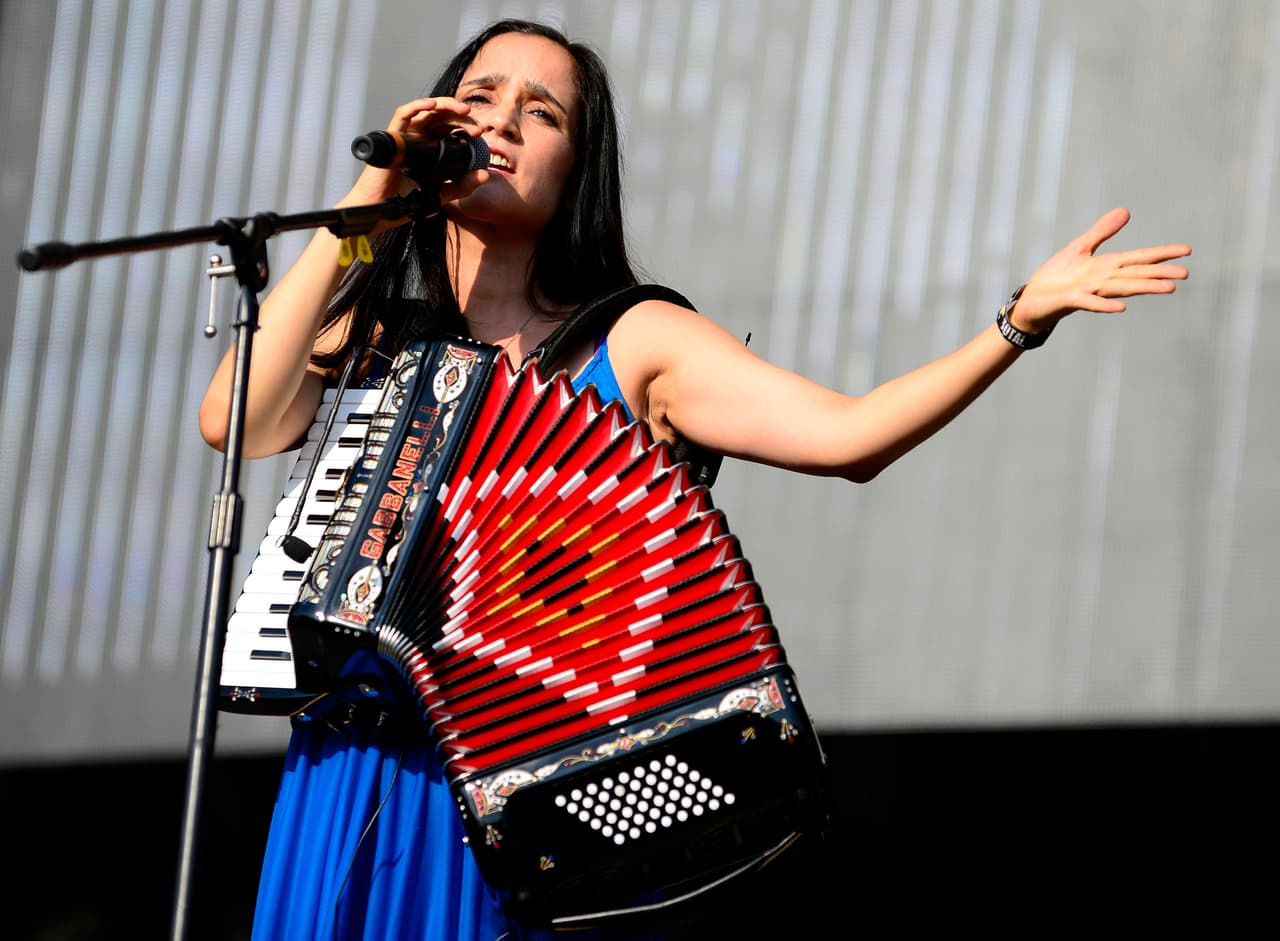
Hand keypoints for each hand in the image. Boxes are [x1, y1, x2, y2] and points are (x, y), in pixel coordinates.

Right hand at [338, 98, 490, 217]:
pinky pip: (403, 114)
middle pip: (441, 116)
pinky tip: (433, 105)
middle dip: (460, 115)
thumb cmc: (405, 201)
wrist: (380, 209)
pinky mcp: (392, 137)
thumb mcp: (441, 194)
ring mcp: (405, 135)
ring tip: (463, 110)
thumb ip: (462, 187)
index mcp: (429, 147)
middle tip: (477, 124)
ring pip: (426, 110)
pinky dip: (418, 106)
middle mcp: (418, 137)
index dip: (466, 127)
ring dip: (445, 106)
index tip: (481, 134)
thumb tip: (485, 175)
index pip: (450, 129)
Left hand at [1011, 207, 1190, 332]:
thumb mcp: (1080, 248)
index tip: (1187, 251)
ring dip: (1143, 288)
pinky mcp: (1070, 301)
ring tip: (1168, 288)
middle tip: (1186, 274)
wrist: (1031, 300)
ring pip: (1120, 288)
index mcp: (1106, 267)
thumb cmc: (1056, 277)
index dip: (1162, 254)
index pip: (1139, 258)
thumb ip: (1102, 231)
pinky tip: (1121, 309)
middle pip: (1136, 274)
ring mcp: (1088, 291)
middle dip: (1160, 273)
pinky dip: (1104, 305)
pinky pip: (1090, 302)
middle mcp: (1102, 280)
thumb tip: (1126, 211)